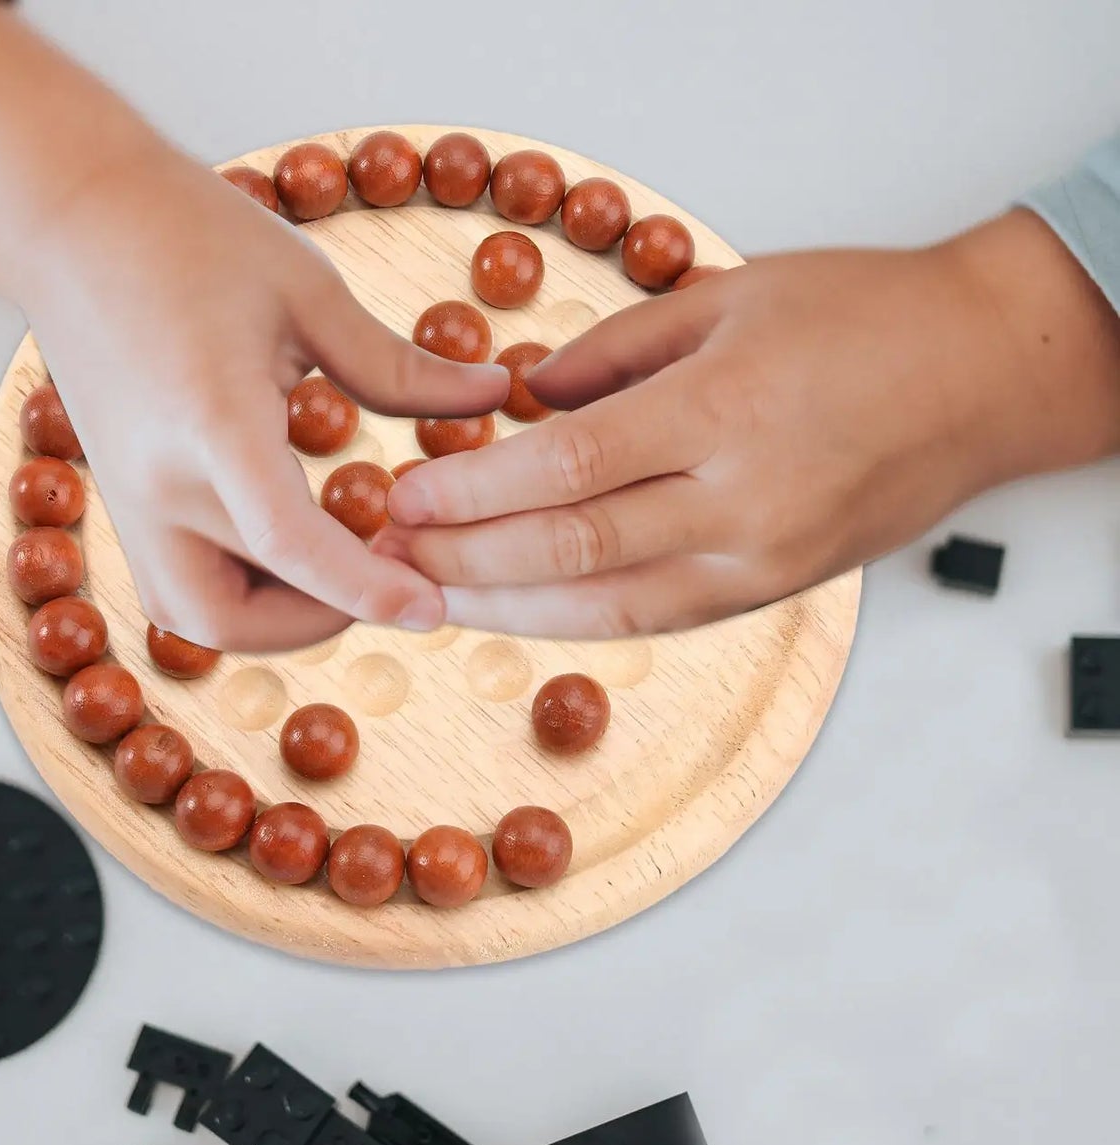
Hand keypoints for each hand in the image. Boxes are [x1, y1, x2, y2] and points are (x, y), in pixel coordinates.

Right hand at [23, 144, 506, 649]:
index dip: (366, 590)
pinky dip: (242, 595)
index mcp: (211, 421)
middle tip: (389, 571)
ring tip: (342, 564)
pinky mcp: (122, 505)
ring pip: (202, 619)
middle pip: (239, 616)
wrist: (68, 217)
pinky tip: (294, 549)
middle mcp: (157, 483)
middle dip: (325, 617)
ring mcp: (128, 503)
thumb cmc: (186, 235)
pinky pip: (182, 589)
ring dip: (278, 619)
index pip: (287, 542)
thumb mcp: (308, 290)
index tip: (431, 610)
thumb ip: (399, 365)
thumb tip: (493, 395)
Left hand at [379, 209, 1119, 637]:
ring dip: (506, 611)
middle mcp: (742, 502)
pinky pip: (653, 620)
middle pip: (573, 550)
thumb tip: (521, 402)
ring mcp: (761, 561)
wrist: (981, 378)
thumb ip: (612, 356)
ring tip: (431, 599)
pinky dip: (575, 618)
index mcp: (724, 409)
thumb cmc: (863, 318)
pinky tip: (515, 611)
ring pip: (607, 609)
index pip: (566, 469)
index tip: (402, 499)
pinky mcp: (772, 593)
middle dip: (466, 562)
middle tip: (391, 560)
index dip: (472, 494)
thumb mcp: (728, 297)